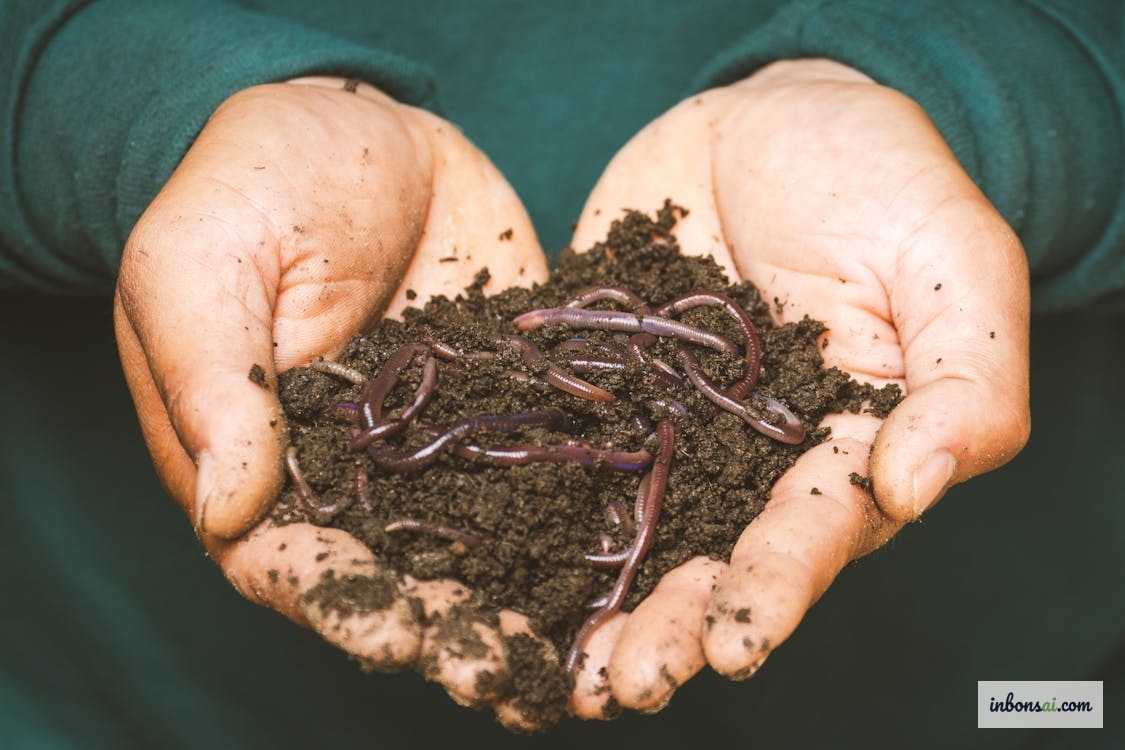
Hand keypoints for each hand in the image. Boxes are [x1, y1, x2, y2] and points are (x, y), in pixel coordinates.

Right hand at [113, 78, 554, 727]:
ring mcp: (445, 443)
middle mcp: (361, 473)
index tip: (394, 634)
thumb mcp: (200, 263)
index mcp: (266, 461)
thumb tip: (229, 508)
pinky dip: (587, 514)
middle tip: (508, 677)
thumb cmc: (250, 184)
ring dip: (529, 602)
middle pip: (402, 574)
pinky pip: (551, 462)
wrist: (360, 125)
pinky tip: (636, 555)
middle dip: (453, 631)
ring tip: (585, 656)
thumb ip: (213, 381)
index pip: (293, 560)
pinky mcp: (514, 401)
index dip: (342, 604)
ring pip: (486, 540)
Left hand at [567, 59, 1030, 714]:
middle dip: (671, 624)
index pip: (814, 532)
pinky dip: (520, 502)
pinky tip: (477, 555)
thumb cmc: (879, 177)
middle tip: (624, 683)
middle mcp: (749, 461)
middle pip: (711, 557)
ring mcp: (666, 429)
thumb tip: (916, 485)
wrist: (764, 118)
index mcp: (842, 447)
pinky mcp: (598, 389)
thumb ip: (965, 377)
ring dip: (593, 600)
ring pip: (628, 529)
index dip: (776, 588)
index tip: (735, 643)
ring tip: (553, 665)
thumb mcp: (950, 260)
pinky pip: (558, 448)